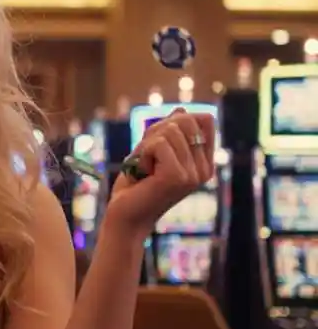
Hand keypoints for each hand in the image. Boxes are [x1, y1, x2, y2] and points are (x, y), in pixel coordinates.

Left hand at [105, 108, 215, 238]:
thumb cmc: (135, 186)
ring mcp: (193, 174)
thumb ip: (167, 132)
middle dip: (158, 131)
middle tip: (147, 157)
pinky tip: (142, 174)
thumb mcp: (151, 152)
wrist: (124, 217)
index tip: (159, 144)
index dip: (177, 121)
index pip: (204, 120)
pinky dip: (142, 154)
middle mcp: (205, 169)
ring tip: (144, 168)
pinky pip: (158, 144)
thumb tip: (181, 110)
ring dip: (146, 145)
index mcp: (204, 163)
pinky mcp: (177, 177)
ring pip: (170, 130)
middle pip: (186, 120)